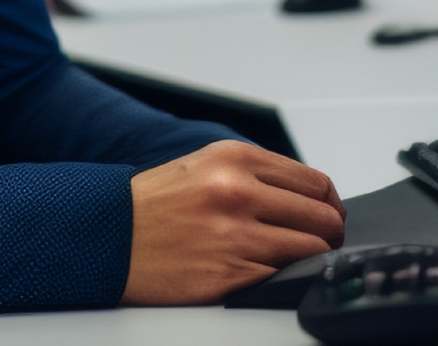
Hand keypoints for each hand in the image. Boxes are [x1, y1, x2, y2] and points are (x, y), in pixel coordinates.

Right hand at [120, 140, 345, 304]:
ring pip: (307, 250)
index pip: (314, 183)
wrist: (106, 235)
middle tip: (328, 240)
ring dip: (311, 257)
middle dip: (330, 232)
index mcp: (236, 159)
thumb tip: (308, 195)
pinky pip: (278, 277)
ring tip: (301, 257)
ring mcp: (233, 237)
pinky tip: (272, 271)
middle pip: (320, 217)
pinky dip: (282, 276)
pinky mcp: (225, 276)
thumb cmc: (155, 202)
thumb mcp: (206, 164)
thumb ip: (257, 174)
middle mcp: (237, 193)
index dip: (330, 203)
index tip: (331, 213)